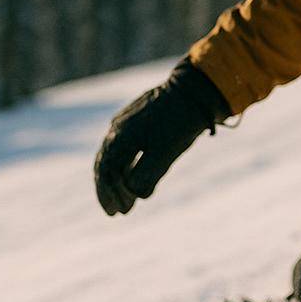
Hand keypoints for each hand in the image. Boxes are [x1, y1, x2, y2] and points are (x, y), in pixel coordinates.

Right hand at [93, 57, 230, 215]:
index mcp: (120, 137)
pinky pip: (124, 145)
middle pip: (105, 165)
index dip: (110, 195)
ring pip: (114, 155)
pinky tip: (134, 174)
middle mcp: (117, 128)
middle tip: (119, 211)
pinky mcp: (136, 118)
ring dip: (118, 178)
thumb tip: (135, 194)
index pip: (106, 173)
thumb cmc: (181, 121)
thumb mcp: (166, 152)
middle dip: (110, 190)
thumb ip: (147, 175)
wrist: (195, 88)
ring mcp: (125, 121)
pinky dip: (127, 163)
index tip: (119, 213)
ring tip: (127, 197)